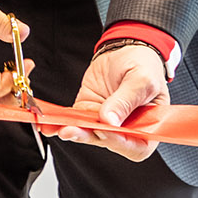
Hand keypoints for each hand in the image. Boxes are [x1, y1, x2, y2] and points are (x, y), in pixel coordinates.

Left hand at [50, 42, 168, 158]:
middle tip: (71, 130)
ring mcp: (104, 122)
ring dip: (72, 131)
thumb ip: (126, 101)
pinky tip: (50, 124)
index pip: (135, 147)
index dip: (119, 142)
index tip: (106, 130)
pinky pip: (74, 120)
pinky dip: (61, 122)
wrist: (126, 50)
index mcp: (147, 128)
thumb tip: (109, 121)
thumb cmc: (144, 66)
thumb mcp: (142, 80)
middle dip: (87, 136)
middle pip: (107, 141)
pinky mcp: (87, 112)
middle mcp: (125, 130)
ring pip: (87, 133)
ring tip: (60, 128)